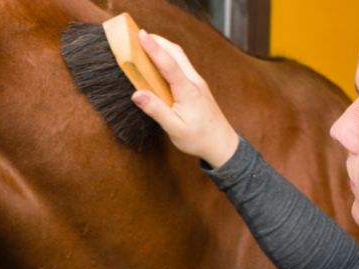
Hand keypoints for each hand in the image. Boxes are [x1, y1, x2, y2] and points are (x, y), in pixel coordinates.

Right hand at [132, 30, 238, 168]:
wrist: (222, 144)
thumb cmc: (198, 139)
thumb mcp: (175, 129)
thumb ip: (156, 110)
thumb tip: (137, 95)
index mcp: (188, 91)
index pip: (169, 64)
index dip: (154, 49)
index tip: (141, 35)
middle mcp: (194, 82)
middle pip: (176, 53)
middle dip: (158, 41)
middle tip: (139, 35)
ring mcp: (197, 82)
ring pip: (180, 57)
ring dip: (164, 47)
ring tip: (146, 43)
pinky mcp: (197, 86)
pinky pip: (182, 66)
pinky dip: (169, 58)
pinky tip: (159, 61)